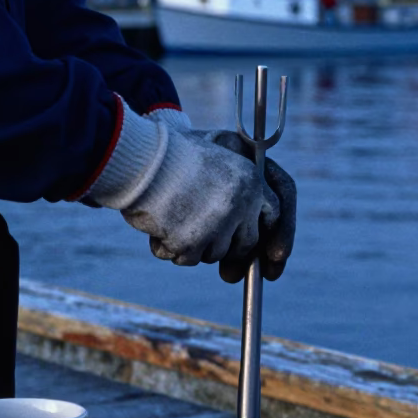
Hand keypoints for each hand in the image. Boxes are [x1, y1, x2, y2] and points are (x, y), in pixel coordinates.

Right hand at [85, 104, 294, 276]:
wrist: (142, 156)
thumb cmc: (174, 154)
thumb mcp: (220, 157)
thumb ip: (241, 189)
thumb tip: (255, 234)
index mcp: (251, 180)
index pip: (275, 216)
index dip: (275, 240)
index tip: (272, 263)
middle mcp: (241, 204)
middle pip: (245, 244)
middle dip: (226, 247)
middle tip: (201, 238)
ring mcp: (217, 225)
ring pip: (213, 254)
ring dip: (193, 244)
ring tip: (173, 215)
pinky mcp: (192, 242)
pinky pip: (185, 258)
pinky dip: (168, 247)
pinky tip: (158, 223)